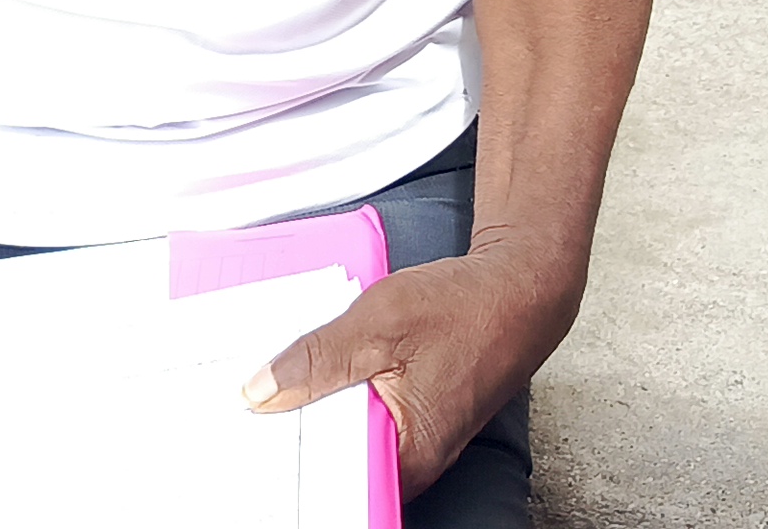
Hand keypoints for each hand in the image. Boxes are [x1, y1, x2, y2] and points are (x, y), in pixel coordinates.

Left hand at [241, 244, 580, 488]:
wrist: (521, 288)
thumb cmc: (466, 307)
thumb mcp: (380, 323)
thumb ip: (317, 359)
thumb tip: (260, 393)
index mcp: (406, 456)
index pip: (328, 478)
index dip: (284, 455)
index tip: (246, 434)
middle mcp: (414, 461)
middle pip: (334, 462)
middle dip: (293, 431)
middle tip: (252, 401)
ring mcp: (417, 440)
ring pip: (348, 437)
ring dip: (317, 411)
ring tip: (280, 383)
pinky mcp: (418, 418)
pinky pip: (366, 419)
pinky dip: (342, 397)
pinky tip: (322, 371)